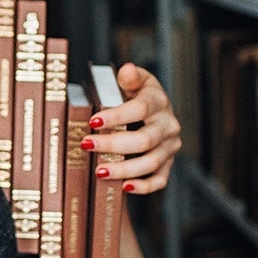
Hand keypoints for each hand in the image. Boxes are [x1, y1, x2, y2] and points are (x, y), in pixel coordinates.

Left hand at [85, 62, 181, 194]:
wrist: (155, 110)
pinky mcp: (168, 163)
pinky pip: (160, 179)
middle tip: (87, 146)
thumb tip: (127, 70)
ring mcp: (170, 146)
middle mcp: (168, 125)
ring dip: (124, 169)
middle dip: (113, 145)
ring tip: (100, 171)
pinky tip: (124, 187)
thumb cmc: (138, 95)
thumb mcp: (134, 81)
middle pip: (144, 140)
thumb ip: (129, 77)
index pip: (140, 109)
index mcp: (158, 101)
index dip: (117, 116)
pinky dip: (143, 186)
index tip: (93, 122)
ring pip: (151, 162)